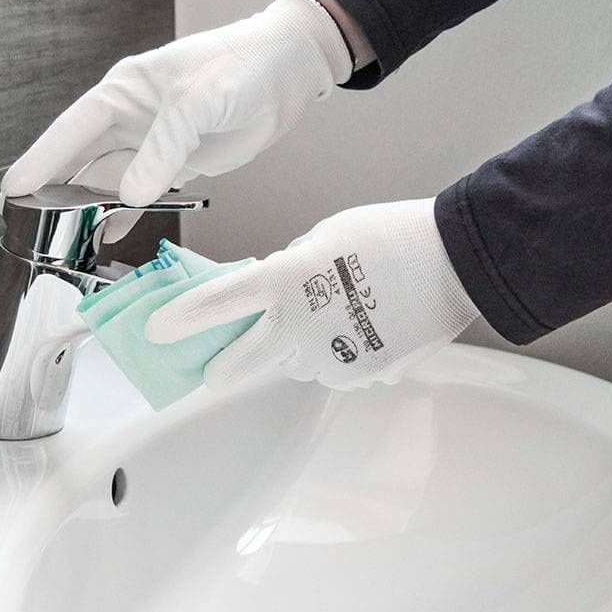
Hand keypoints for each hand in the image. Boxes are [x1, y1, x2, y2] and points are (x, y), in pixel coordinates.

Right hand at [0, 0, 351, 241]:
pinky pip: (138, 194)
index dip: (42, 159)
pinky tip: (105, 237)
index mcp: (124, 90)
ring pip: (106, 181)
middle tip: (19, 223)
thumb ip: (163, 149)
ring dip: (84, 208)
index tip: (13, 191)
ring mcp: (152, 143)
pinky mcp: (176, 165)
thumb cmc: (242, 66)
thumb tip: (131, 196)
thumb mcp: (198, 101)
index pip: (72, 129)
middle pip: (79, 159)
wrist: (288, 71)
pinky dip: (121, 215)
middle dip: (50, 189)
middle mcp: (130, 118)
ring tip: (58, 241)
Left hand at [146, 199, 478, 390]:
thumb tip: (282, 289)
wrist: (456, 262)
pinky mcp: (363, 374)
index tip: (156, 331)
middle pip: (244, 361)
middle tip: (212, 375)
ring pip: (299, 365)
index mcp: (287, 279)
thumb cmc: (392, 237)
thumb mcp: (327, 236)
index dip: (183, 318)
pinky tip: (368, 330)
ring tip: (338, 319)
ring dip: (303, 351)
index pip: (221, 302)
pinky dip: (344, 356)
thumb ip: (293, 266)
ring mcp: (333, 356)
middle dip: (223, 368)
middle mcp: (302, 325)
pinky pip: (339, 370)